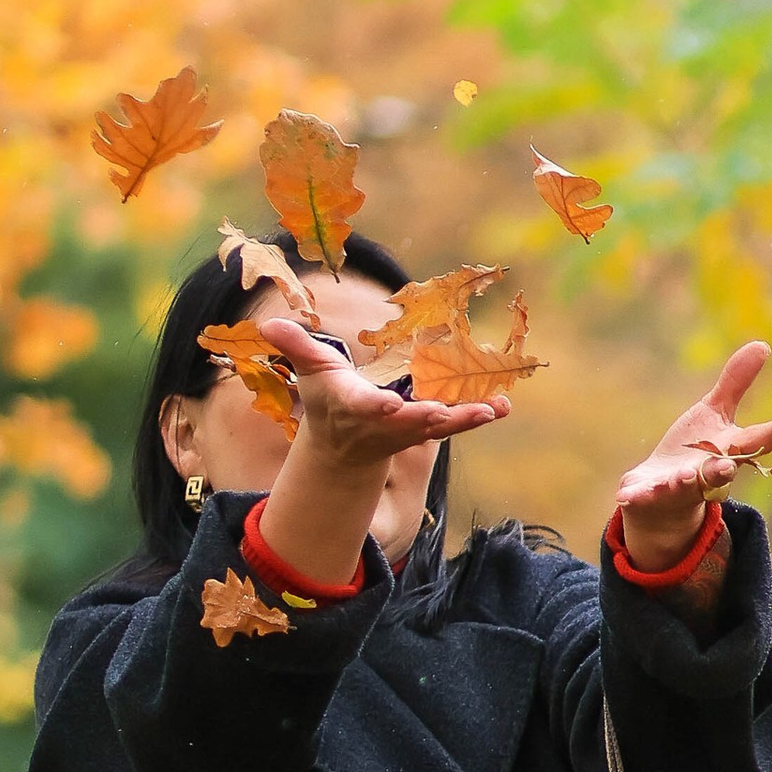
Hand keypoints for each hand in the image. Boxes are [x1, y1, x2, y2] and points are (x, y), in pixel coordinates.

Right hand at [251, 311, 511, 590]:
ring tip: (491, 409)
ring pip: (439, 426)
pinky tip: (504, 406)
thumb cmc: (327, 400)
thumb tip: (267, 326)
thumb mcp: (310, 372)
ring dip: (464, 419)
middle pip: (408, 422)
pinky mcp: (431, 429)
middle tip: (445, 412)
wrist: (348, 445)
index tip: (388, 405)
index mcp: (354, 406)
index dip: (376, 407)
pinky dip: (479, 415)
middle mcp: (385, 423)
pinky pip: (458, 423)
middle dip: (426, 418)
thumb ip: (295, 347)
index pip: (364, 407)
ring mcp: (411, 430)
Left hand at [614, 341, 771, 567]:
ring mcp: (678, 487)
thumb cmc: (696, 450)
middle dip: (722, 469)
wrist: (663, 495)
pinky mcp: (650, 495)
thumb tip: (763, 344)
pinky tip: (625, 496)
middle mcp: (707, 472)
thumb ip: (736, 383)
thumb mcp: (714, 414)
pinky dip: (636, 497)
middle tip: (728, 466)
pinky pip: (643, 497)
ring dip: (684, 482)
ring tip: (684, 476)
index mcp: (726, 450)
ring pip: (683, 486)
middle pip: (719, 471)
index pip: (754, 442)